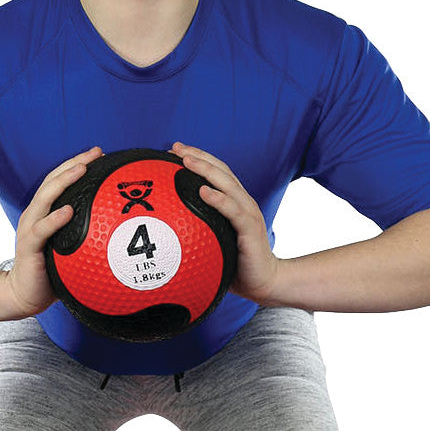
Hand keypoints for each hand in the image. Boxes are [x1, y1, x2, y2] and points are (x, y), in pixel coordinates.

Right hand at [4, 146, 103, 316]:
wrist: (25, 293)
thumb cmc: (50, 269)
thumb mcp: (69, 244)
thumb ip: (84, 230)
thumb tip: (117, 223)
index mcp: (45, 211)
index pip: (60, 180)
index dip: (78, 164)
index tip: (100, 153)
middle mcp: (35, 214)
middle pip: (53, 181)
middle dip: (74, 164)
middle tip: (95, 153)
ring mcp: (30, 228)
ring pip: (45, 198)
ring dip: (64, 182)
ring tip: (81, 170)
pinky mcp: (28, 246)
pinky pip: (42, 230)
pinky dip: (54, 218)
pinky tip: (68, 210)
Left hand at [171, 142, 281, 303]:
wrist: (264, 282)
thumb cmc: (237, 263)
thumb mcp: (214, 240)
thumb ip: (198, 228)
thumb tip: (166, 227)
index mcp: (234, 202)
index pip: (216, 172)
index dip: (196, 158)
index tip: (173, 150)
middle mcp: (242, 202)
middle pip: (220, 170)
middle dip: (197, 156)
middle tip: (175, 148)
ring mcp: (248, 213)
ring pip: (227, 184)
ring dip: (205, 170)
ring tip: (186, 161)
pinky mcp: (250, 229)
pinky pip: (233, 211)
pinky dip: (218, 199)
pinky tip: (202, 192)